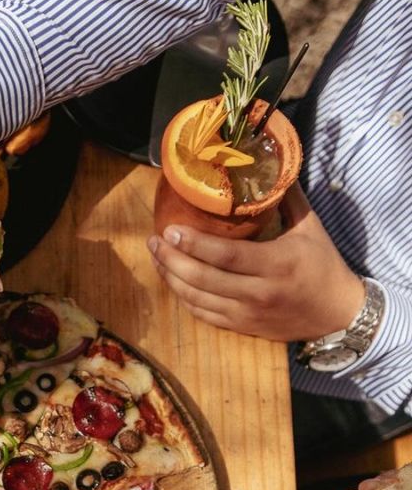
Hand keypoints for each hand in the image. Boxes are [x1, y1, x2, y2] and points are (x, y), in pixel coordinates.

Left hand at [147, 185, 365, 341]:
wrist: (335, 314)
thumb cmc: (323, 265)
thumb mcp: (310, 226)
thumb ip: (286, 196)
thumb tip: (265, 163)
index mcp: (275, 264)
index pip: (225, 255)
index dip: (194, 244)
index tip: (170, 230)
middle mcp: (257, 292)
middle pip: (202, 279)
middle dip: (172, 260)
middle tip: (153, 241)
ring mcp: (246, 314)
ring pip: (197, 299)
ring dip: (171, 278)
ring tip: (156, 257)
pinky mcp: (240, 327)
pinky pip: (203, 314)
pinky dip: (184, 298)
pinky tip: (172, 280)